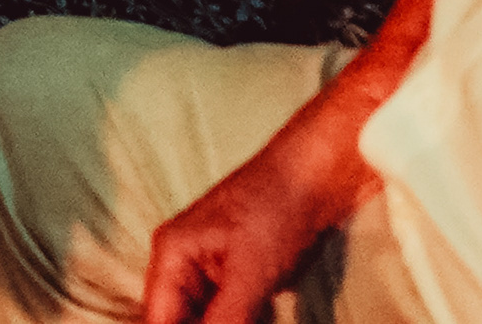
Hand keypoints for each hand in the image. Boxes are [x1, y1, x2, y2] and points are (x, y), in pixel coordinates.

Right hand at [135, 118, 367, 323]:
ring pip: (209, 319)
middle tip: (247, 322)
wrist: (321, 173)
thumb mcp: (250, 275)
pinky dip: (247, 322)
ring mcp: (214, 268)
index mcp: (172, 255)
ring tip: (261, 314)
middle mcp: (185, 263)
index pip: (160, 321)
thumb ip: (225, 322)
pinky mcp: (241, 274)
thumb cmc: (278, 209)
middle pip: (182, 319)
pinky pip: (233, 313)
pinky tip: (266, 318)